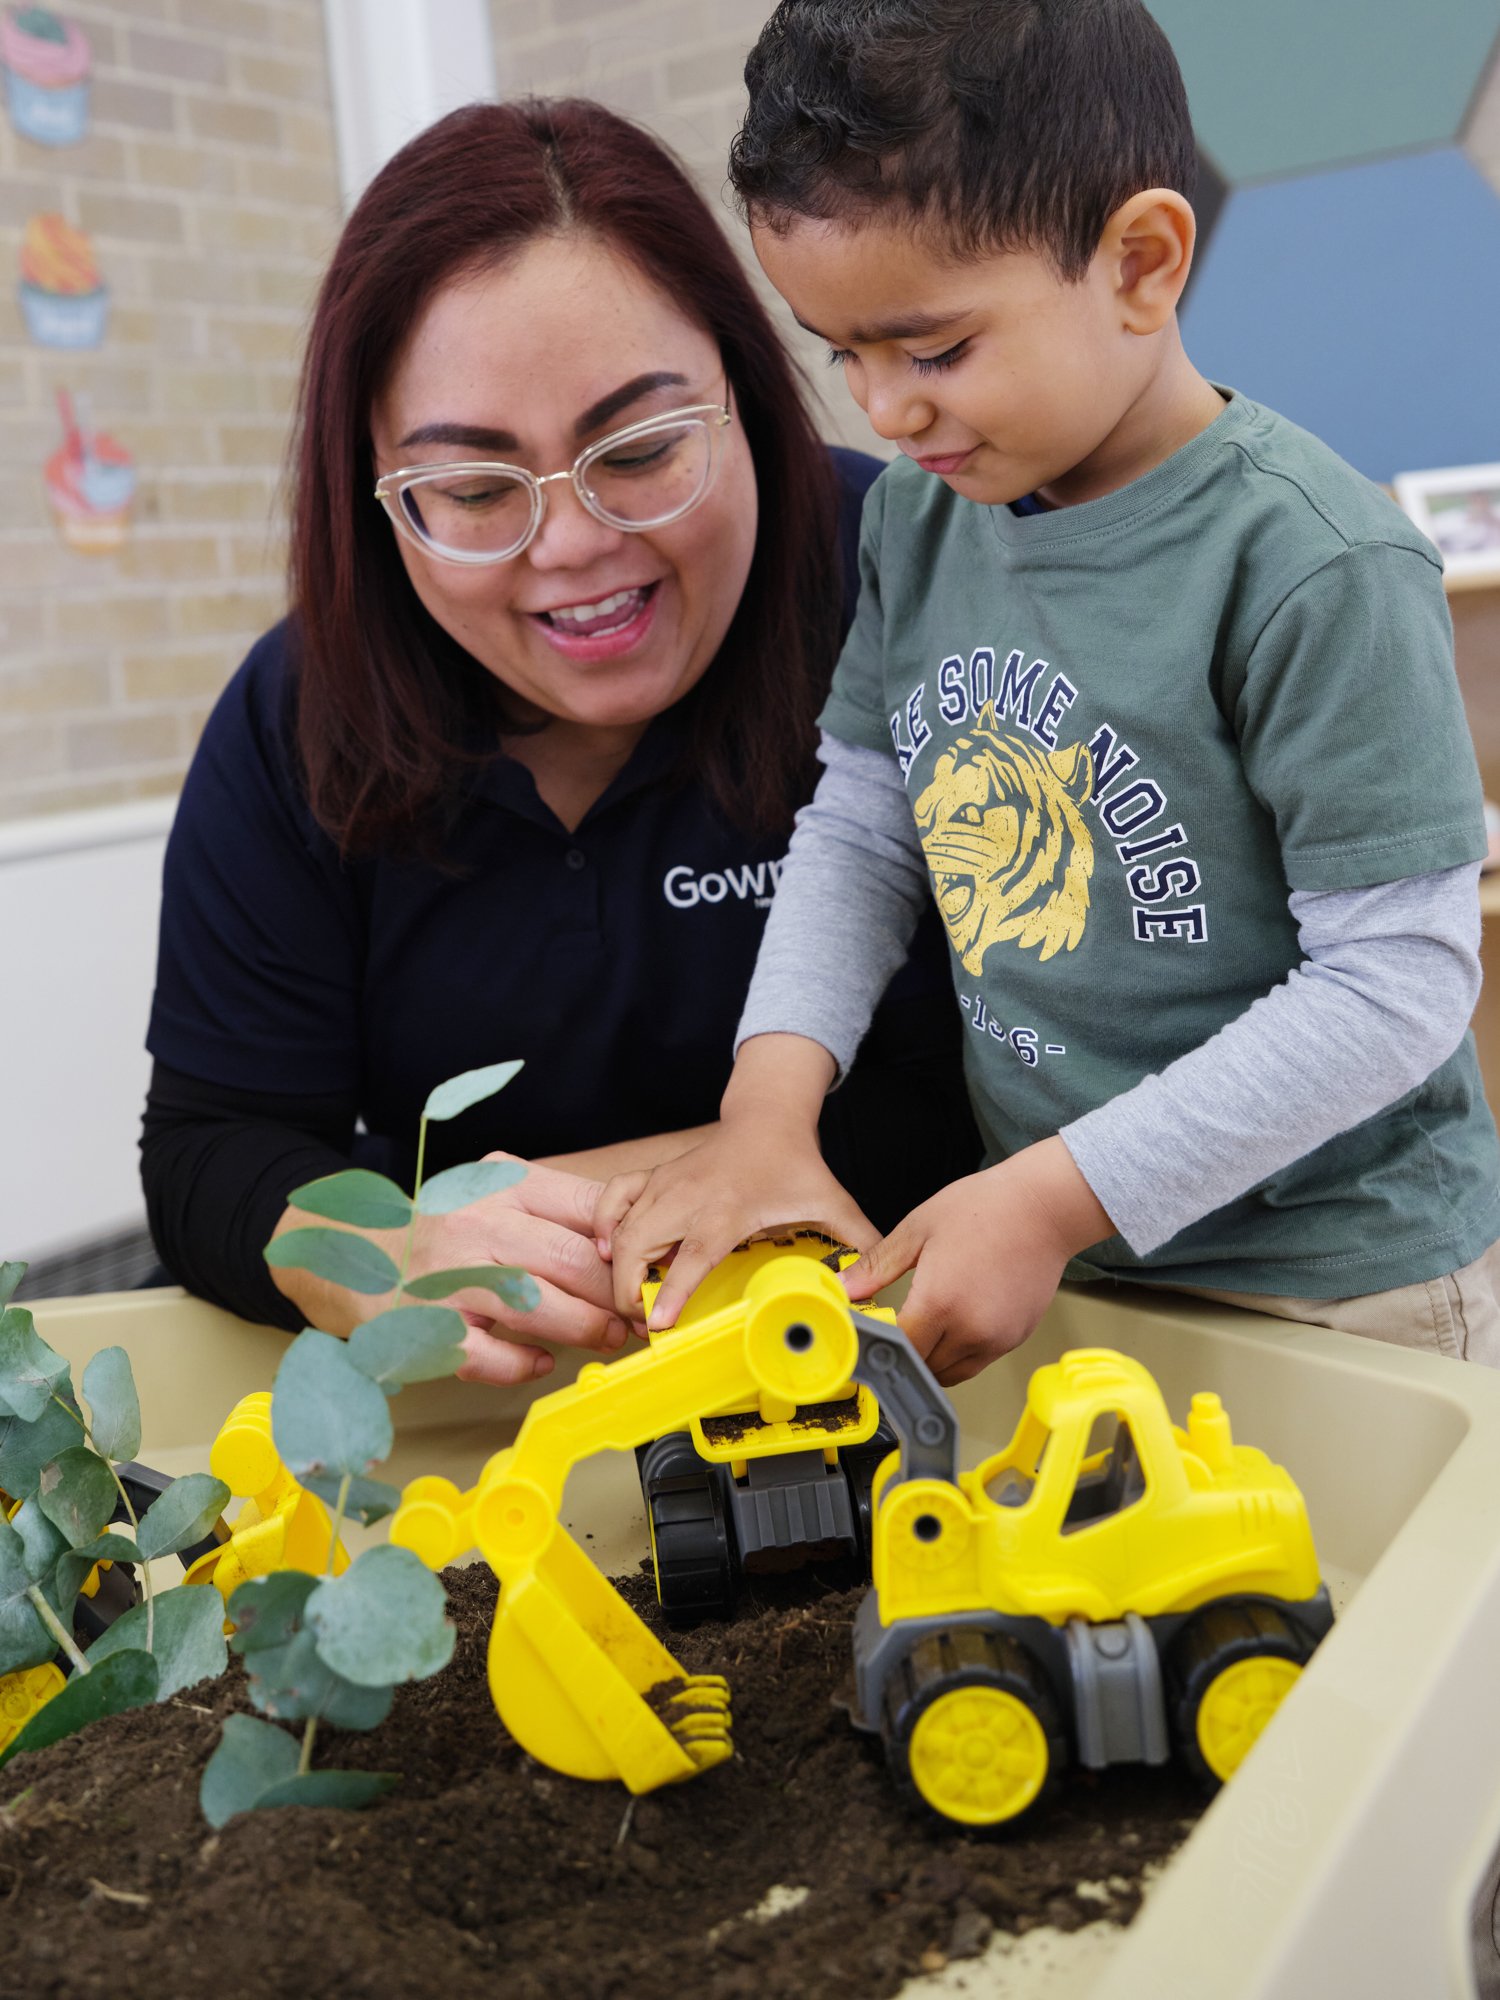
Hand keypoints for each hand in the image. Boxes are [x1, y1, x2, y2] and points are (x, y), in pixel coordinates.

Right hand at [413, 1153, 633, 1387]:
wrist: (357, 1255)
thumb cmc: (448, 1231)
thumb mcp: (500, 1198)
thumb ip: (558, 1216)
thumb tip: (633, 1248)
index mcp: (504, 1185)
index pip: (588, 1208)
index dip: (632, 1245)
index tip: (653, 1270)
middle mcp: (478, 1224)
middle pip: (571, 1259)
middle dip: (618, 1295)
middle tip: (640, 1315)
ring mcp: (451, 1277)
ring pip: (539, 1306)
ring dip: (585, 1328)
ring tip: (607, 1338)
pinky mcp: (431, 1328)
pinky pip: (491, 1357)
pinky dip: (523, 1365)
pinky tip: (539, 1361)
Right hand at [596, 1119, 875, 1328]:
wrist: (767, 1117)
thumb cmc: (795, 1163)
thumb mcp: (832, 1203)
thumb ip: (856, 1245)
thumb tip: (874, 1290)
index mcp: (728, 1208)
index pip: (693, 1254)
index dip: (673, 1292)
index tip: (657, 1325)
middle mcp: (688, 1196)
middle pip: (638, 1245)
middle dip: (628, 1290)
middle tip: (642, 1324)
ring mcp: (665, 1185)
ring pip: (619, 1228)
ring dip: (615, 1268)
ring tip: (628, 1300)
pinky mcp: (653, 1178)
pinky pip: (612, 1200)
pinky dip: (602, 1225)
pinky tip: (604, 1249)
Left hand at [841, 1138, 1113, 1384]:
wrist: (1044, 1206)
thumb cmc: (984, 1208)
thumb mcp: (918, 1229)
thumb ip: (877, 1266)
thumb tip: (843, 1288)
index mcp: (939, 1303)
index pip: (899, 1349)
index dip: (880, 1345)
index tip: (869, 1333)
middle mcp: (970, 1330)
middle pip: (924, 1367)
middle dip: (904, 1354)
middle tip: (893, 1329)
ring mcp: (997, 1338)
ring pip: (952, 1372)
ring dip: (932, 1359)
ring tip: (923, 1327)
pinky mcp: (1016, 1337)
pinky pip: (978, 1361)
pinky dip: (960, 1352)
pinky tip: (955, 1321)